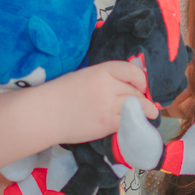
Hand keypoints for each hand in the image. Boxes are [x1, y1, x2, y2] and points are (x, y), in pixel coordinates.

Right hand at [39, 60, 155, 144]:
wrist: (44, 113)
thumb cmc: (60, 94)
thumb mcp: (84, 76)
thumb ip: (105, 79)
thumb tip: (126, 86)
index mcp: (101, 70)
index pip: (133, 71)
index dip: (141, 79)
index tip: (142, 86)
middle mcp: (108, 86)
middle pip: (136, 91)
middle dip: (142, 98)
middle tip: (144, 103)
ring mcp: (109, 105)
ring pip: (138, 107)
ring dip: (146, 111)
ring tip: (150, 114)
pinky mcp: (107, 123)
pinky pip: (130, 122)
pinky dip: (137, 123)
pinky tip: (139, 124)